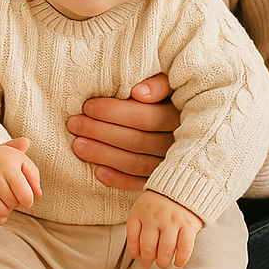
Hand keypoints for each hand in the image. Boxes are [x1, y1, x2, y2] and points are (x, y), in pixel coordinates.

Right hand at [0, 142, 41, 228]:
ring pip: (0, 212)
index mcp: (9, 169)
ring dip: (5, 211)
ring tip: (4, 202)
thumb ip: (33, 174)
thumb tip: (38, 194)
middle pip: (13, 204)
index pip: (25, 196)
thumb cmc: (1, 159)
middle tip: (13, 196)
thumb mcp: (20, 159)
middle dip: (16, 203)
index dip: (28, 201)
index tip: (26, 198)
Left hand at [66, 73, 178, 190]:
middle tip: (74, 123)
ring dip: (103, 155)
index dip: (114, 112)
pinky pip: (140, 184)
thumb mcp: (172, 84)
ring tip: (78, 145)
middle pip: (136, 141)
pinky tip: (98, 172)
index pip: (146, 117)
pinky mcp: (164, 181)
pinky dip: (118, 179)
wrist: (194, 128)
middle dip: (101, 131)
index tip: (88, 106)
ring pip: (135, 163)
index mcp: (182, 117)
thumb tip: (137, 92)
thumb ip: (159, 83)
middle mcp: (180, 144)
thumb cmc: (173, 97)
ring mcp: (172, 165)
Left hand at [126, 190, 202, 268]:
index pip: (133, 237)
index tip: (138, 257)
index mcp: (141, 211)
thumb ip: (138, 224)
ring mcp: (172, 221)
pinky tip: (178, 262)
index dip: (134, 251)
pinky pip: (184, 248)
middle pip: (148, 248)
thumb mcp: (144, 205)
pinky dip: (181, 259)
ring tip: (163, 264)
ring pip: (165, 251)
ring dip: (163, 262)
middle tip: (148, 264)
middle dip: (147, 260)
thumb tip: (136, 253)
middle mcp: (155, 216)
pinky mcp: (188, 225)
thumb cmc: (161, 200)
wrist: (186, 182)